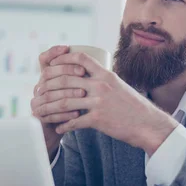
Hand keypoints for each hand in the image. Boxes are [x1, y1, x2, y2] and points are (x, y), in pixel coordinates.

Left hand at [34, 51, 178, 154]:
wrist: (148, 124)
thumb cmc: (133, 106)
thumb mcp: (118, 86)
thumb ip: (102, 80)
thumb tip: (85, 76)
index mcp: (105, 74)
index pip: (79, 58)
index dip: (62, 59)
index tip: (50, 65)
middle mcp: (101, 85)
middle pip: (66, 79)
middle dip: (47, 85)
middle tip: (38, 91)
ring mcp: (99, 102)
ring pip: (65, 101)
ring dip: (49, 107)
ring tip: (40, 112)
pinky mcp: (99, 119)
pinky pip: (74, 121)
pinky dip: (63, 125)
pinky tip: (58, 128)